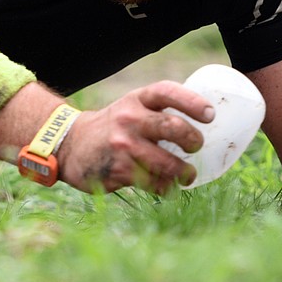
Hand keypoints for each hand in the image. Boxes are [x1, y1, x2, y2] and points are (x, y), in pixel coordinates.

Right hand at [58, 81, 215, 193]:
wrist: (70, 145)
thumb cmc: (112, 126)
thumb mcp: (130, 108)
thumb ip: (157, 112)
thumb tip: (201, 125)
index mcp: (136, 100)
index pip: (167, 93)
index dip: (193, 102)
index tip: (210, 115)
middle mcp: (129, 119)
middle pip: (173, 127)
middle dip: (193, 140)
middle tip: (195, 147)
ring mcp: (123, 146)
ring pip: (168, 163)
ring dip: (185, 172)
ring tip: (188, 175)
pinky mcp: (119, 170)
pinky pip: (155, 183)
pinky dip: (166, 188)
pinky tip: (167, 186)